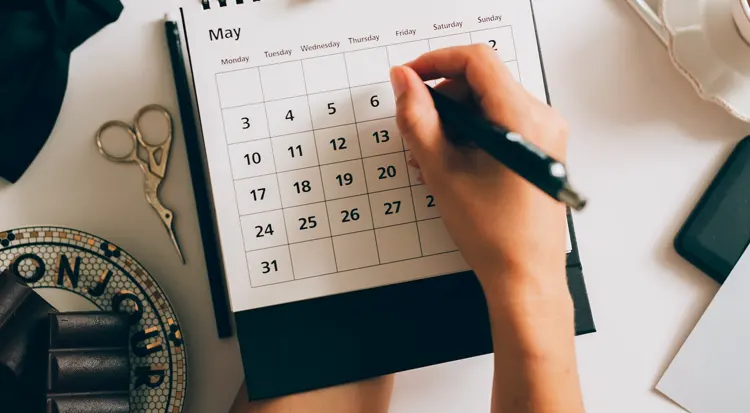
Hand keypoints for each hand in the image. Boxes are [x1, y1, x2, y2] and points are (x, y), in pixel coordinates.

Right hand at [390, 45, 569, 302]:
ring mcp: (544, 134)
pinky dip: (471, 134)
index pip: (477, 60)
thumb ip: (418, 119)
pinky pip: (500, 123)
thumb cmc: (496, 236)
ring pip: (488, 103)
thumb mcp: (443, 172)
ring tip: (431, 157)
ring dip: (454, 121)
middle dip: (442, 99)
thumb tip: (405, 82)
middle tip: (417, 130)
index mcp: (523, 119)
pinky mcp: (539, 149)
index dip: (436, 61)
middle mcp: (542, 119)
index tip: (409, 78)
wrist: (525, 277)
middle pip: (482, 81)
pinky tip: (452, 164)